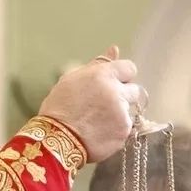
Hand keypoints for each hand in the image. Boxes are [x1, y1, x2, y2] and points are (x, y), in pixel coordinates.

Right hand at [38, 45, 143, 162]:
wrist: (55, 140)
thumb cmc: (59, 108)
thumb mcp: (73, 79)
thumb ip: (97, 65)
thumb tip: (115, 50)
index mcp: (104, 75)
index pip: (130, 69)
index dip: (122, 78)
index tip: (112, 86)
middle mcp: (116, 92)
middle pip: (134, 91)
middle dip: (123, 97)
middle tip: (103, 107)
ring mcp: (122, 114)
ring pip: (129, 111)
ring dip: (119, 115)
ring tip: (98, 123)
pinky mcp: (123, 133)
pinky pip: (126, 129)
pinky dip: (116, 132)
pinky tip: (100, 133)